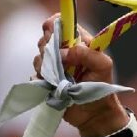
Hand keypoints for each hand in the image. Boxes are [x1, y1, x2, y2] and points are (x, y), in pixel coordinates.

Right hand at [33, 15, 127, 136]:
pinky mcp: (45, 80)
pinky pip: (34, 74)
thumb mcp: (103, 66)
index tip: (53, 34)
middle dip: (49, 48)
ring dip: (46, 66)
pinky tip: (52, 86)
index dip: (54, 24)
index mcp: (79, 43)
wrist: (94, 114)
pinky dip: (40, 79)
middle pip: (45, 38)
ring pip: (38, 57)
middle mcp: (64, 52)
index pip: (61, 23)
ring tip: (61, 78)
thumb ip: (86, 54)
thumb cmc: (102, 87)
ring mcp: (54, 66)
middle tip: (61, 61)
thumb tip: (63, 52)